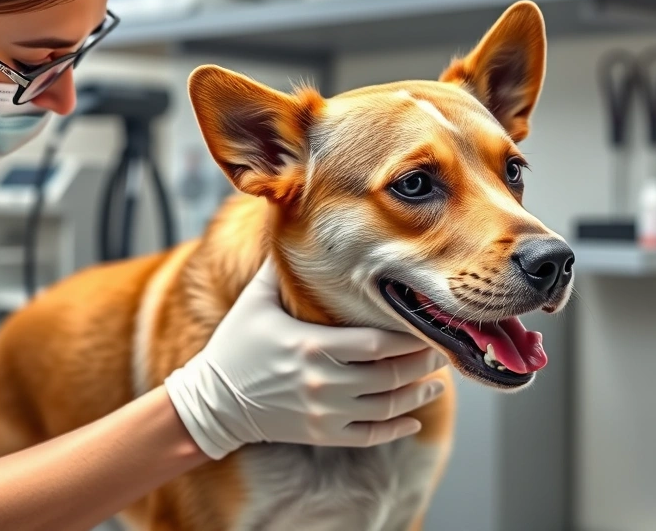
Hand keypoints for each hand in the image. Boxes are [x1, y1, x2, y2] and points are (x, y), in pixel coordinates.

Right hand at [164, 258, 448, 459]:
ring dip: (417, 395)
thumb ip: (280, 266)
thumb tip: (291, 219)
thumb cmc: (236, 345)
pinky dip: (396, 429)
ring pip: (386, 407)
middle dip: (422, 364)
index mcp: (313, 346)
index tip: (428, 326)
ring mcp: (324, 412)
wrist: (214, 401)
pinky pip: (369, 436)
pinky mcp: (321, 434)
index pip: (379, 343)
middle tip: (441, 352)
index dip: (410, 337)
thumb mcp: (255, 300)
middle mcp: (324, 382)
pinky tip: (413, 419)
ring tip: (435, 384)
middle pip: (391, 375)